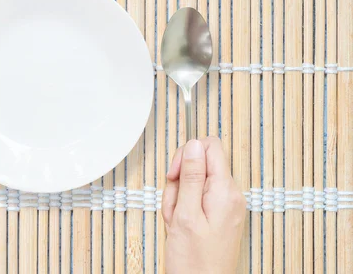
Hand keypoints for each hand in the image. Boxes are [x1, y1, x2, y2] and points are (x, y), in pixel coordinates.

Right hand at [162, 137, 246, 273]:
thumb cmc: (194, 261)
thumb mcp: (185, 214)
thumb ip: (191, 176)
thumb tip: (194, 144)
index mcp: (225, 190)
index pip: (210, 146)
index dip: (186, 154)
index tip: (174, 175)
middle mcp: (231, 194)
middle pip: (200, 164)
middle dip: (179, 181)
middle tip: (175, 206)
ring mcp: (227, 205)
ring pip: (194, 183)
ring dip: (179, 199)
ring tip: (177, 222)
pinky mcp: (220, 214)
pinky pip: (198, 199)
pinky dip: (184, 209)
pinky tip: (181, 226)